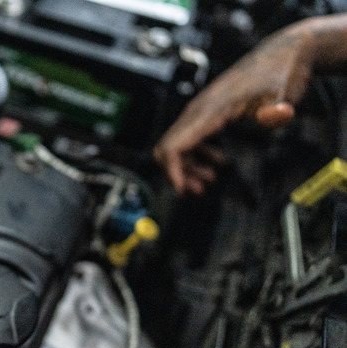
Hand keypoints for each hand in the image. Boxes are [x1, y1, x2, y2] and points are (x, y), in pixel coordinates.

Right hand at [154, 25, 314, 194]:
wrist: (279, 54)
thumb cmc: (277, 71)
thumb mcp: (282, 92)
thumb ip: (278, 108)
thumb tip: (277, 115)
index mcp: (208, 109)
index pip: (174, 144)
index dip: (172, 170)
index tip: (182, 189)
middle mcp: (198, 110)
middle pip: (168, 147)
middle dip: (176, 172)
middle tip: (197, 190)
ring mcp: (200, 111)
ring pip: (176, 144)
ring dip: (186, 167)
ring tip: (206, 183)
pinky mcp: (206, 113)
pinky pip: (189, 138)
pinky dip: (195, 155)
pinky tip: (216, 162)